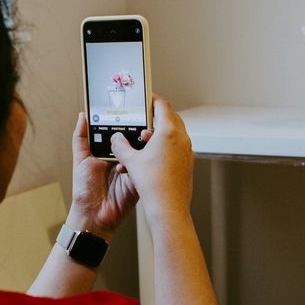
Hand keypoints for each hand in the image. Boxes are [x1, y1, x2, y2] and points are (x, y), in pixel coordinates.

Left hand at [67, 112, 146, 239]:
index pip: (119, 132)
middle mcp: (123, 158)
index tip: (131, 108)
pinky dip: (143, 162)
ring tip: (142, 137)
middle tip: (140, 121)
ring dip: (144, 144)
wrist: (92, 216)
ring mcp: (133, 169)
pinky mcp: (140, 179)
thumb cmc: (84, 190)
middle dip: (138, 130)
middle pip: (134, 139)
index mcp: (109, 152)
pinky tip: (139, 158)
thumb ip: (81, 138)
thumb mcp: (80, 160)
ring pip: (143, 151)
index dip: (125, 121)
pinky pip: (145, 167)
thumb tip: (82, 115)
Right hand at [109, 96, 193, 219]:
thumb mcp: (130, 161)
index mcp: (168, 132)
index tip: (146, 97)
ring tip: (143, 142)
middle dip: (155, 117)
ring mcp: (187, 150)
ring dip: (159, 133)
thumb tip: (116, 139)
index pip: (162, 105)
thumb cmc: (153, 184)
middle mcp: (181, 138)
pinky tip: (152, 156)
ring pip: (174, 133)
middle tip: (142, 119)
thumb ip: (120, 146)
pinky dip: (166, 145)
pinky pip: (177, 146)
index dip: (152, 99)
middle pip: (170, 117)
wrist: (169, 207)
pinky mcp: (188, 162)